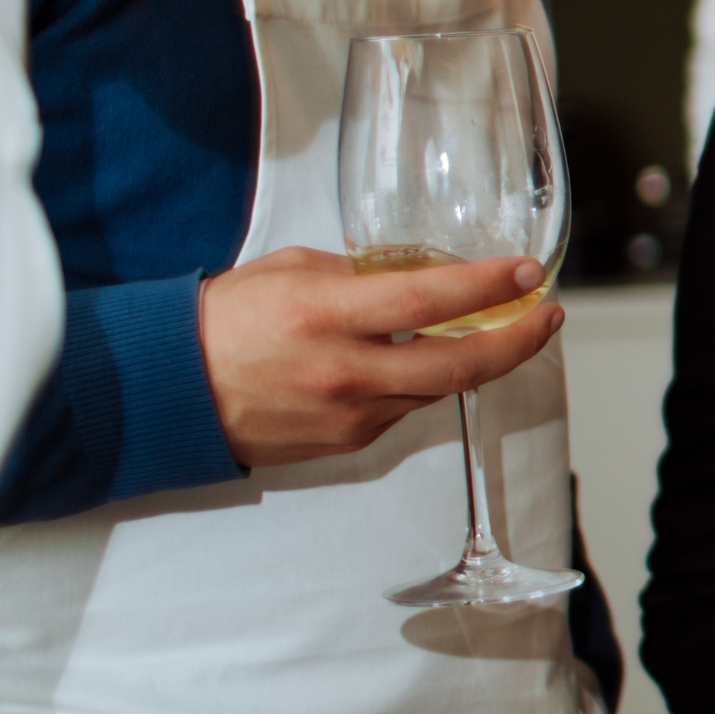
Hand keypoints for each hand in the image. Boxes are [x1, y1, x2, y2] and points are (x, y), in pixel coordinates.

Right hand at [200, 247, 561, 467]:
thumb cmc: (224, 320)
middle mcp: (343, 370)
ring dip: (480, 360)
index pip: (429, 300)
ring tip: (504, 330)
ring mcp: (348, 414)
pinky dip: (428, 382)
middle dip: (517, 340)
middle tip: (546, 316)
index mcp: (324, 314)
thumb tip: (423, 277)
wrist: (168, 391)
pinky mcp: (347, 441)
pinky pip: (406, 408)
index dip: (487, 287)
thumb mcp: (291, 272)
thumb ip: (361, 276)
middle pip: (459, 363)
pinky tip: (433, 358)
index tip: (525, 273)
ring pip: (439, 388)